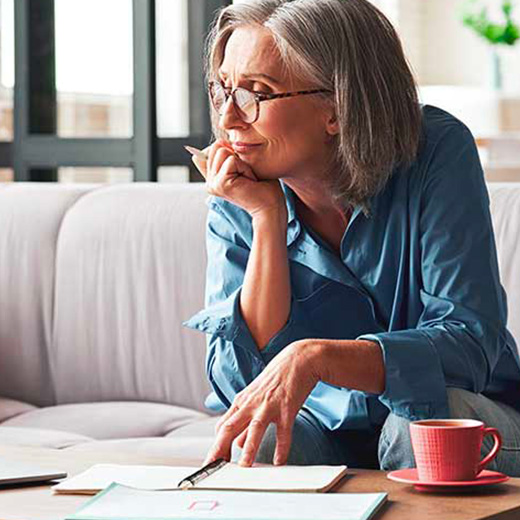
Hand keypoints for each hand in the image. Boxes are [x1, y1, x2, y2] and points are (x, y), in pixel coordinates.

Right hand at [191, 139, 286, 221]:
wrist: (270, 207)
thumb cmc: (263, 187)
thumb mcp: (244, 166)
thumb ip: (228, 157)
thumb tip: (215, 144)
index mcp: (213, 177)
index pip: (214, 149)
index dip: (232, 152)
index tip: (243, 171)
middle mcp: (210, 181)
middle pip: (217, 146)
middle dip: (237, 156)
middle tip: (247, 175)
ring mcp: (213, 183)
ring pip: (222, 151)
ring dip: (241, 162)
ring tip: (248, 179)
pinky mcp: (220, 184)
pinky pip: (231, 160)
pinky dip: (245, 168)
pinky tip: (249, 182)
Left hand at [203, 341, 320, 466]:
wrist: (298, 359)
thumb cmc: (277, 378)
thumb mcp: (256, 398)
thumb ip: (246, 421)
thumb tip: (238, 443)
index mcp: (242, 401)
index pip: (222, 426)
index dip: (216, 445)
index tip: (212, 463)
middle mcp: (252, 403)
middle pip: (230, 427)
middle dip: (220, 449)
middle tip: (213, 467)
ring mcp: (269, 405)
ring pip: (254, 428)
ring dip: (248, 448)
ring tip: (244, 466)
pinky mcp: (287, 407)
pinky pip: (283, 431)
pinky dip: (281, 447)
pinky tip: (279, 460)